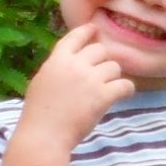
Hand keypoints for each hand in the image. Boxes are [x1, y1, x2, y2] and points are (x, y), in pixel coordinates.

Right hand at [22, 23, 133, 142]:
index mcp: (57, 60)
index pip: (75, 37)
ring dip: (113, 77)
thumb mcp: (42, 81)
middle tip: (100, 76)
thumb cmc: (38, 114)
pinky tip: (124, 94)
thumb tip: (73, 61)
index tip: (95, 29)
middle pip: (100, 50)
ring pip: (114, 66)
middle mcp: (75, 65)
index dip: (87, 31)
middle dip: (102, 61)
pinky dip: (126, 89)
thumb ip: (58, 68)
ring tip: (107, 90)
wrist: (44, 136)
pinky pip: (125, 84)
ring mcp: (90, 79)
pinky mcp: (103, 95)